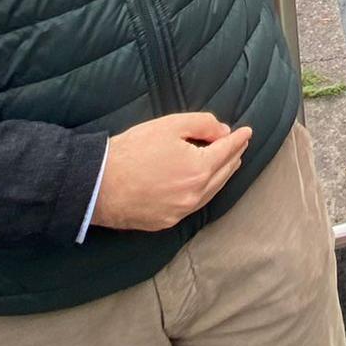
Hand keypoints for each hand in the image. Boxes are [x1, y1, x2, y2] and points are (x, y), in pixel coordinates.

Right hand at [90, 113, 251, 232]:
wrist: (98, 185)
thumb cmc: (132, 151)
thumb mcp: (170, 125)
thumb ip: (203, 124)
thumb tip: (224, 132)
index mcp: (199, 170)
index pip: (227, 151)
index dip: (239, 139)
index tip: (247, 132)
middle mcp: (195, 194)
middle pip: (224, 173)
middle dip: (234, 156)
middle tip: (240, 145)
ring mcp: (181, 211)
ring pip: (212, 192)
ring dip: (223, 175)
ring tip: (229, 163)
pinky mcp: (166, 221)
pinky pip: (194, 204)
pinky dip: (205, 191)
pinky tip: (204, 184)